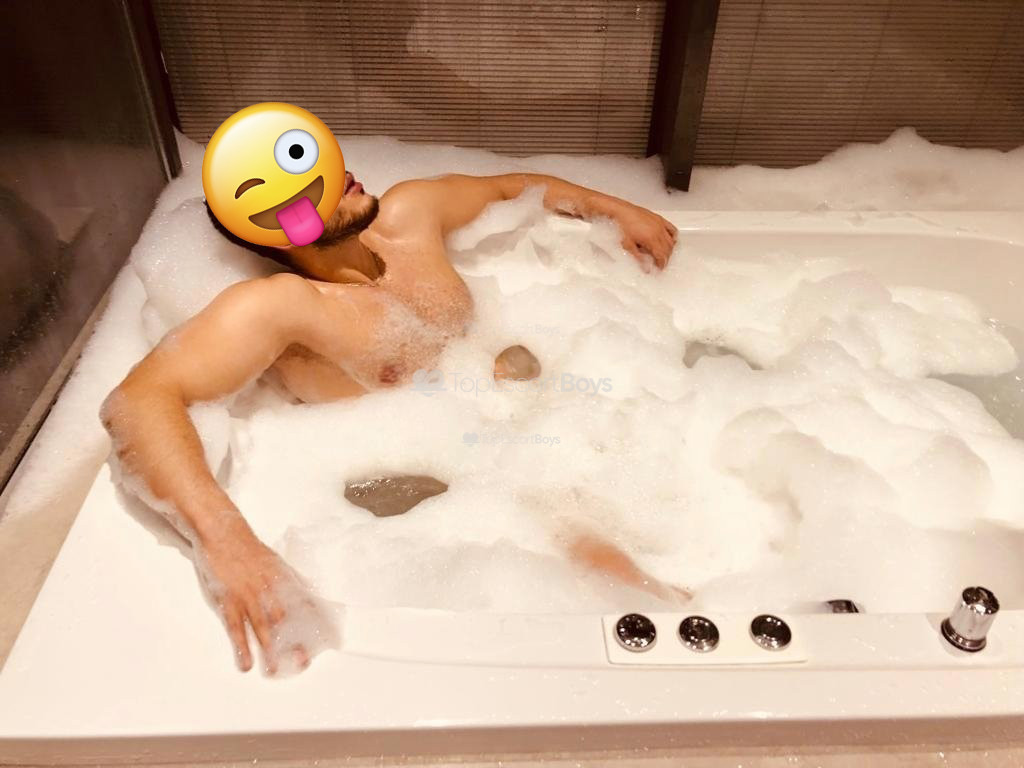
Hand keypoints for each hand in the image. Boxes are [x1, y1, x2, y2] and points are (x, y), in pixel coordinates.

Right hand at [193, 518, 336, 673]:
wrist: (223, 535)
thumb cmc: (250, 551)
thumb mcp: (278, 564)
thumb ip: (295, 582)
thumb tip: (313, 597)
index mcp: (285, 580)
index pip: (308, 604)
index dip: (320, 623)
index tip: (333, 640)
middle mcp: (270, 589)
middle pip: (286, 621)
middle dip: (295, 642)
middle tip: (302, 662)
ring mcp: (248, 596)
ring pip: (262, 629)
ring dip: (269, 652)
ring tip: (274, 671)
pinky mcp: (227, 602)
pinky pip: (235, 628)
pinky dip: (241, 647)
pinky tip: (246, 664)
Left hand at [612, 203, 677, 269]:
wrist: (621, 211)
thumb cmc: (622, 226)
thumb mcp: (628, 246)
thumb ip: (638, 258)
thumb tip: (645, 268)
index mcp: (650, 239)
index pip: (661, 255)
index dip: (661, 264)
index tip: (659, 268)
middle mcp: (658, 231)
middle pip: (668, 249)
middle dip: (665, 258)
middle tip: (660, 263)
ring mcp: (660, 224)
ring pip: (672, 241)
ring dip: (669, 250)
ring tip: (664, 254)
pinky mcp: (659, 219)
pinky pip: (672, 229)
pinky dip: (674, 237)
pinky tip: (671, 241)